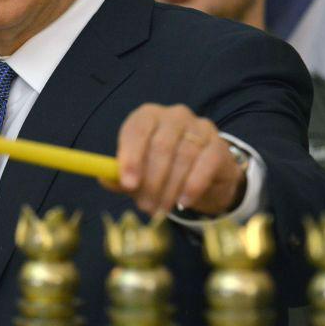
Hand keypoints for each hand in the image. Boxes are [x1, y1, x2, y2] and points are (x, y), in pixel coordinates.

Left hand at [99, 103, 245, 215]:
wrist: (206, 175)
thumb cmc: (164, 168)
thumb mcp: (139, 171)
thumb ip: (121, 175)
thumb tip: (106, 179)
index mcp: (148, 116)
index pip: (137, 130)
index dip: (131, 157)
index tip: (128, 184)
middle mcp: (174, 115)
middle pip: (160, 146)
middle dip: (151, 181)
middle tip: (145, 206)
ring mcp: (199, 127)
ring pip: (182, 158)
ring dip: (169, 188)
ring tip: (160, 210)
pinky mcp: (218, 145)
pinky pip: (205, 165)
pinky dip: (192, 186)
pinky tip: (183, 202)